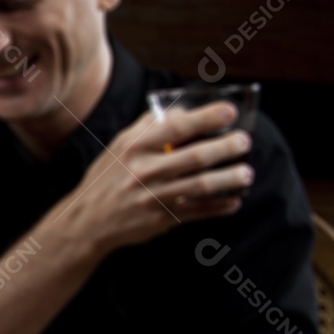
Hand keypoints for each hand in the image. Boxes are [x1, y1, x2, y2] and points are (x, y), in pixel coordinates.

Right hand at [55, 100, 254, 259]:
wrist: (87, 221)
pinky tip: (233, 201)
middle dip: (227, 147)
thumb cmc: (105, 180)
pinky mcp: (159, 219)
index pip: (177, 126)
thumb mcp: (118, 147)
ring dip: (229, 178)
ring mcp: (153, 197)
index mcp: (135, 148)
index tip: (229, 112)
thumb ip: (147, 126)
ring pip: (201, 185)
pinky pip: (196, 212)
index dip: (207, 117)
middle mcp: (145, 171)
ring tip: (246, 173)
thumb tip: (181, 111)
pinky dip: (218, 207)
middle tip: (243, 142)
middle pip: (196, 156)